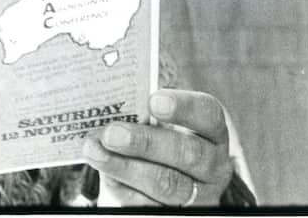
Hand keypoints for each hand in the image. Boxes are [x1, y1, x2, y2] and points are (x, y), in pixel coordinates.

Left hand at [82, 89, 232, 206]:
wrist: (169, 180)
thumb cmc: (161, 139)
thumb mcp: (162, 125)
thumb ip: (145, 116)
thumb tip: (113, 109)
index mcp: (212, 132)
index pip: (208, 114)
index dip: (183, 107)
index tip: (153, 101)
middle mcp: (212, 165)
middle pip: (187, 153)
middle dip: (145, 142)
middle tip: (112, 134)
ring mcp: (198, 195)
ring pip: (166, 184)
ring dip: (125, 168)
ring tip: (95, 152)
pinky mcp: (176, 214)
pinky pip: (148, 205)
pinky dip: (122, 188)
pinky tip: (104, 172)